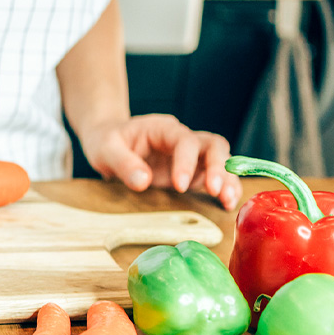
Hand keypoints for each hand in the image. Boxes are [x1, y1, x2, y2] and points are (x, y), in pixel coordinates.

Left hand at [79, 114, 241, 209]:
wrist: (107, 142)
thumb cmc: (106, 140)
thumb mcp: (105, 148)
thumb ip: (123, 163)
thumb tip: (143, 182)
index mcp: (163, 129)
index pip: (185, 141)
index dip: (186, 162)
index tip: (179, 186)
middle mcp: (182, 140)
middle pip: (213, 146)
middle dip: (218, 167)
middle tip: (215, 190)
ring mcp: (189, 157)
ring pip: (220, 161)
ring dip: (227, 180)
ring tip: (227, 202)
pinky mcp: (190, 173)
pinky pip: (213, 178)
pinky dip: (222, 189)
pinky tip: (225, 205)